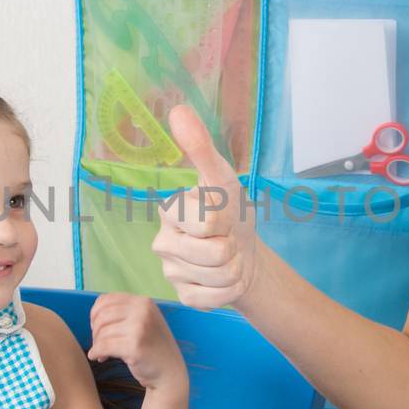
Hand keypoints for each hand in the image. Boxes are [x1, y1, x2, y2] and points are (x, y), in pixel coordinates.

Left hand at [87, 293, 187, 392]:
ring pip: (102, 332)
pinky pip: (104, 346)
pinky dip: (96, 353)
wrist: (170, 372)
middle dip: (95, 331)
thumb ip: (125, 312)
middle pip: (102, 316)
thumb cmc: (153, 348)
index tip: (96, 327)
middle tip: (98, 343)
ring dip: (96, 344)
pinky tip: (99, 358)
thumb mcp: (144, 321)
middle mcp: (143, 311)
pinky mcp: (134, 346)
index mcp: (144, 302)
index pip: (106, 299)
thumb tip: (95, 313)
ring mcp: (140, 328)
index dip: (95, 314)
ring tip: (102, 353)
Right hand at [151, 105, 260, 309]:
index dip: (225, 220)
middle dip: (232, 247)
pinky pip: (214, 298)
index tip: (222, 214)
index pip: (206, 221)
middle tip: (226, 239)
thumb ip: (200, 148)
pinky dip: (228, 290)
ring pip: (218, 276)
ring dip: (233, 267)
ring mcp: (170, 272)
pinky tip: (222, 279)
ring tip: (227, 257)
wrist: (246, 253)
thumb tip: (178, 110)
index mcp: (169, 210)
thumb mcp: (222, 179)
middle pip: (214, 252)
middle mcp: (162, 241)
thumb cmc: (231, 212)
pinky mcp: (183, 297)